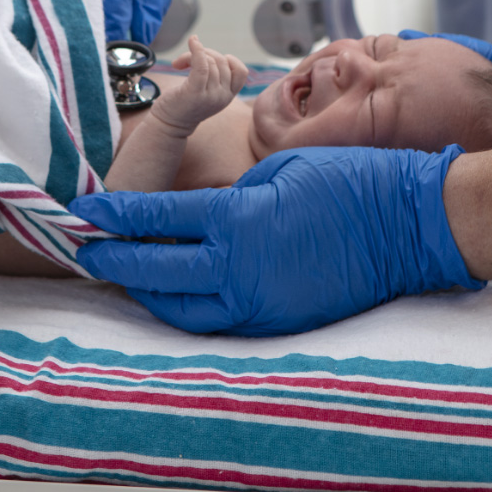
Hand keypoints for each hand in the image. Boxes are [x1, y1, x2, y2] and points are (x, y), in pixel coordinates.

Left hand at [72, 145, 483, 335]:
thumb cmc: (349, 182)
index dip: (115, 216)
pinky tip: (174, 294)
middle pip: (155, 271)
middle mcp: (240, 268)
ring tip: (122, 274)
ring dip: (145, 292)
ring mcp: (259, 303)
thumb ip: (233, 194)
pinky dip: (186, 309)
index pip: (158, 218)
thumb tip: (206, 215)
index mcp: (238, 218)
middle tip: (85, 250)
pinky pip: (216, 322)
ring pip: (179, 309)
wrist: (407, 227)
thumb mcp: (280, 168)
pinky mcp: (278, 323)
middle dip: (113, 260)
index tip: (84, 213)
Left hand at [153, 36, 248, 132]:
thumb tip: (202, 47)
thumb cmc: (185, 103)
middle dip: (204, 53)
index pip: (241, 72)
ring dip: (192, 54)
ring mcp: (210, 96)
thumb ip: (213, 75)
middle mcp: (222, 97)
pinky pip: (201, 64)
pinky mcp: (195, 93)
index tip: (211, 61)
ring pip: (209, 61)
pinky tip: (192, 41)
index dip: (229, 60)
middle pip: (221, 61)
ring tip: (179, 63)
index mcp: (228, 96)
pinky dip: (197, 49)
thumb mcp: (207, 90)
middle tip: (185, 60)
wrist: (169, 124)